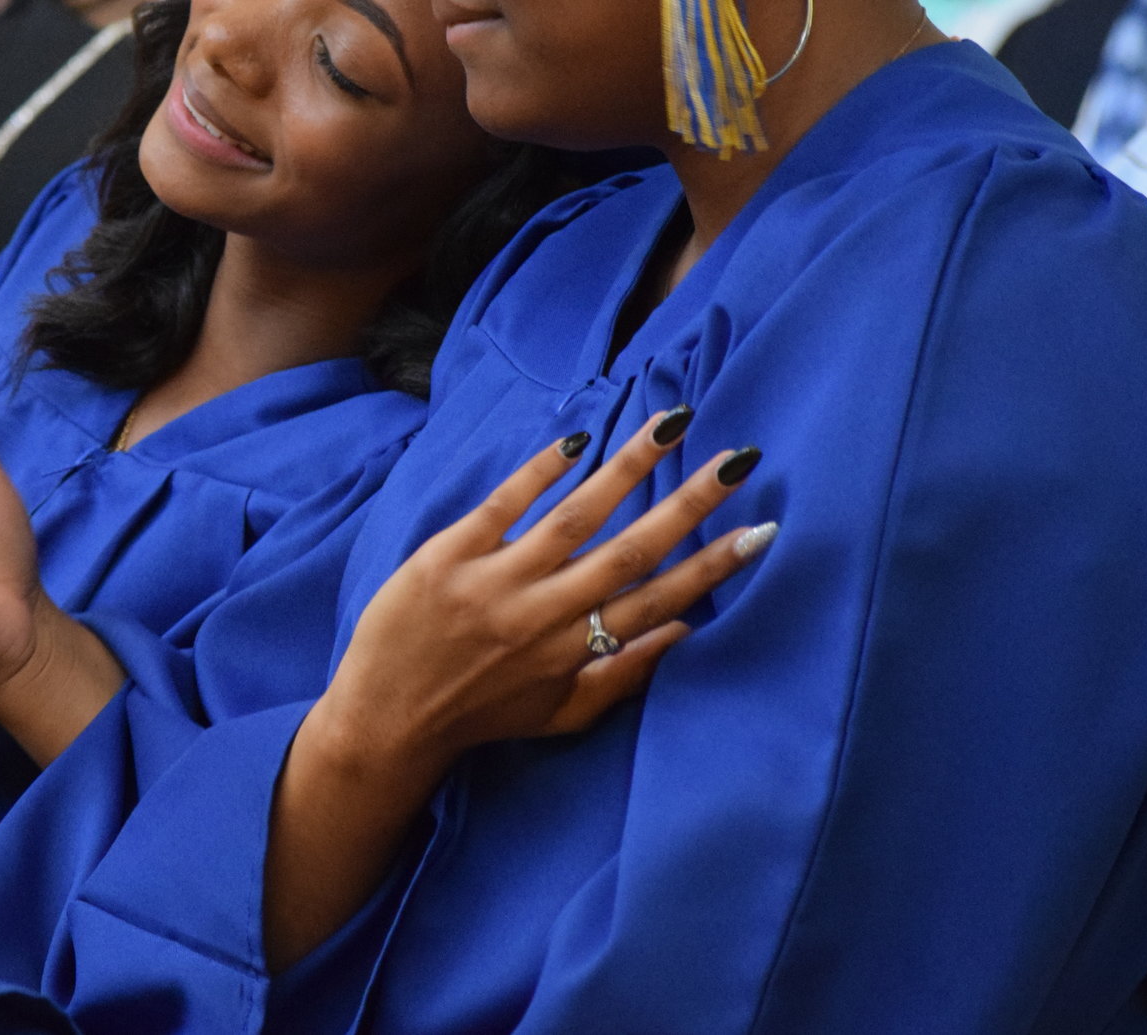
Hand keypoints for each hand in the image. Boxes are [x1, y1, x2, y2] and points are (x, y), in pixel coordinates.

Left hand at [263, 410, 775, 970]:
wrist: (385, 720)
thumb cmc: (482, 715)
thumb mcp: (562, 715)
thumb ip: (625, 675)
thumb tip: (687, 632)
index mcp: (575, 653)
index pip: (659, 600)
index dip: (713, 566)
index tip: (761, 528)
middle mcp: (542, 615)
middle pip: (629, 551)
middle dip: (688, 504)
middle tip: (736, 460)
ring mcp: (494, 583)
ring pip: (573, 517)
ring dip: (627, 470)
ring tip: (670, 426)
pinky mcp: (447, 558)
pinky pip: (501, 506)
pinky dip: (538, 472)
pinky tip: (576, 441)